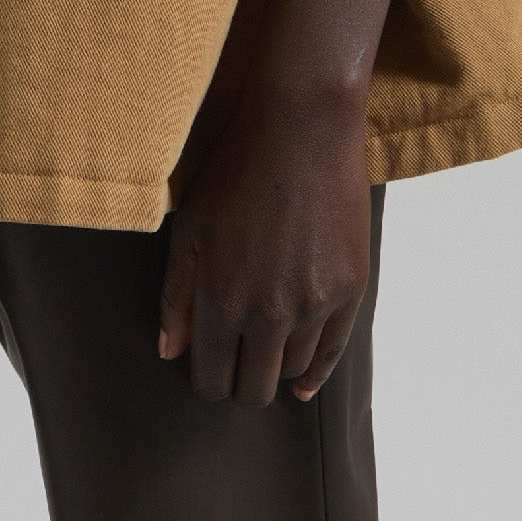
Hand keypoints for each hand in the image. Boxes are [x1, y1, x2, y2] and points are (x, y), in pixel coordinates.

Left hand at [156, 67, 370, 406]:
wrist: (303, 132)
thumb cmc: (235, 174)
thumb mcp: (189, 231)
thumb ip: (177, 297)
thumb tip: (170, 353)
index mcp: (220, 300)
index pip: (212, 378)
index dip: (207, 381)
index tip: (209, 370)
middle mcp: (268, 313)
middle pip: (253, 388)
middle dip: (240, 384)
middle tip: (236, 367)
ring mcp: (314, 304)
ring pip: (292, 371)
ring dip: (275, 368)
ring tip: (265, 354)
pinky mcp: (350, 290)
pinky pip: (332, 352)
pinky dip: (315, 372)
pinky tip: (302, 382)